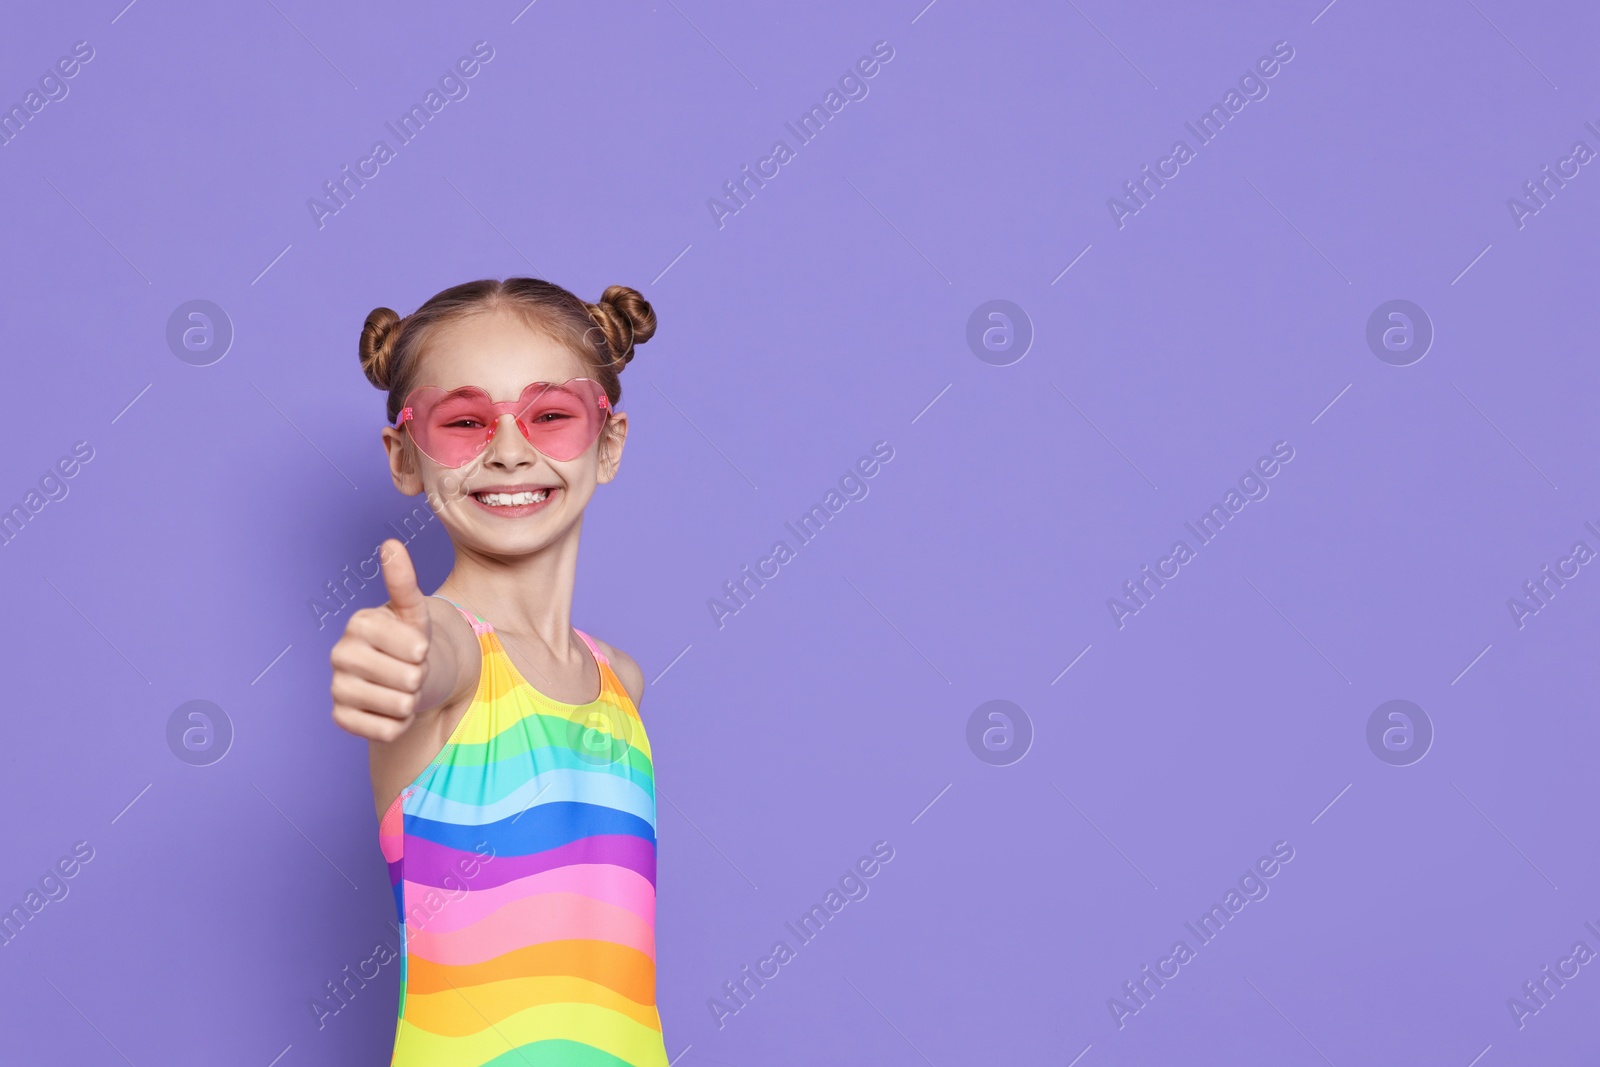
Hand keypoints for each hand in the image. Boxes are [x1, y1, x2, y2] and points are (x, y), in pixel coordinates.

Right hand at [330, 539, 432, 741]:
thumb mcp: (415, 612)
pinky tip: (388, 709)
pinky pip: (385, 731)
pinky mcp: (340, 718)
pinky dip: (397, 724)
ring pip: (399, 707)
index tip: (415, 647)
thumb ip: (403, 580)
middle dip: (418, 677)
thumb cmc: (410, 640)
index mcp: (359, 623)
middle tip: (408, 668)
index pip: (414, 649)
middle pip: (409, 680)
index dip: (424, 652)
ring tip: (400, 687)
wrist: (404, 675)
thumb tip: (390, 544)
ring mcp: (337, 687)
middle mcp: (340, 654)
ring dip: (410, 702)